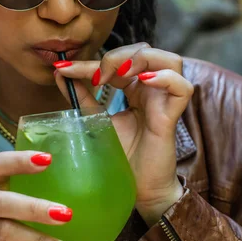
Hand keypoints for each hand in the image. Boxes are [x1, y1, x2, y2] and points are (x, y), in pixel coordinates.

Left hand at [54, 43, 193, 224]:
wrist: (136, 189)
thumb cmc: (121, 157)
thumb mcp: (95, 121)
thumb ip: (81, 97)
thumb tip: (59, 73)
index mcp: (134, 88)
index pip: (116, 62)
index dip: (89, 62)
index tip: (62, 67)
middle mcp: (151, 90)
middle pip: (145, 50)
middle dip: (117, 55)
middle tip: (97, 76)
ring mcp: (164, 101)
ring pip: (170, 60)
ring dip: (143, 59)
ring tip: (120, 74)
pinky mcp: (172, 116)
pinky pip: (182, 87)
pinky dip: (165, 78)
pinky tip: (143, 82)